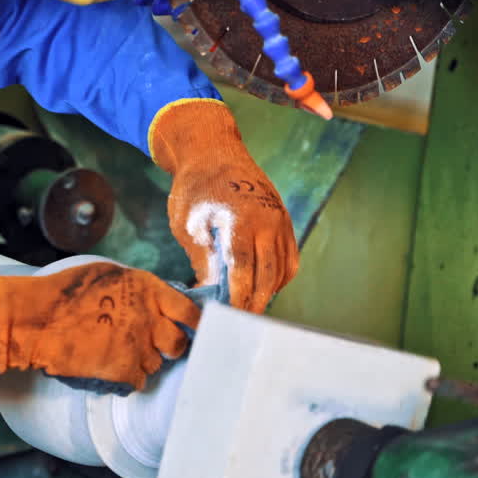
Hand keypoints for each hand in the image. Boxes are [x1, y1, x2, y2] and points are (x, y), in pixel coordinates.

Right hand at [0, 262, 200, 390]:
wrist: (36, 320)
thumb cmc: (64, 293)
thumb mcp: (108, 275)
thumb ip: (136, 289)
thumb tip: (154, 300)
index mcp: (148, 290)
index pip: (189, 311)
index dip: (195, 324)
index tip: (196, 331)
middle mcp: (150, 318)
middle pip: (178, 343)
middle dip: (169, 347)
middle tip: (153, 347)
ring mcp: (139, 347)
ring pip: (155, 364)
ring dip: (141, 362)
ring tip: (114, 353)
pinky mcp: (125, 371)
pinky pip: (137, 381)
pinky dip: (124, 378)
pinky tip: (106, 367)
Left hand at [150, 99, 298, 312]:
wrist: (214, 150)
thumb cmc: (195, 188)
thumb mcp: (188, 225)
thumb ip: (202, 260)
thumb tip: (210, 294)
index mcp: (240, 220)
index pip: (243, 272)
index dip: (237, 299)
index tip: (227, 320)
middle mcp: (266, 220)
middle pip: (268, 276)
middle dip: (255, 304)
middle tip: (240, 326)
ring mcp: (280, 220)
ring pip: (282, 270)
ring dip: (268, 293)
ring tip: (250, 311)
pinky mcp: (284, 220)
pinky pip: (289, 258)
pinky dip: (279, 278)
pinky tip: (263, 288)